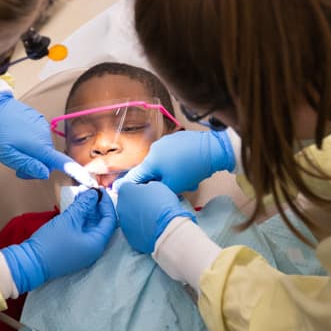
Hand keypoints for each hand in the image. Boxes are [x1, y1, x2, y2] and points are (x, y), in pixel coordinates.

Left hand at [0, 91, 72, 179]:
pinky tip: (18, 139)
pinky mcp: (38, 120)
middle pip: (48, 159)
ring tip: (15, 150)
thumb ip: (28, 165)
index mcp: (38, 145)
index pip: (61, 161)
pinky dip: (32, 143)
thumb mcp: (7, 155)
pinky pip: (40, 138)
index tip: (87, 178)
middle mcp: (44, 135)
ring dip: (33, 154)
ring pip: (44, 149)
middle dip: (37, 165)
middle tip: (18, 167)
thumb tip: (45, 172)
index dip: (74, 171)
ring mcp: (42, 126)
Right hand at [1, 189, 116, 292]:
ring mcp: (84, 251)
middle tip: (88, 191)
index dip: (106, 203)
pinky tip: (74, 207)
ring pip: (91, 227)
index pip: (110, 220)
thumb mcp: (68, 219)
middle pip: (101, 223)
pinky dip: (80, 219)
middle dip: (95, 206)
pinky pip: (82, 232)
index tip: (99, 190)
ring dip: (87, 211)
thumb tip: (94, 193)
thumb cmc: (51, 242)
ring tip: (79, 195)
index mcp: (97, 243)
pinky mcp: (75, 250)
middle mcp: (94, 249)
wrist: (30, 263)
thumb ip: (83, 205)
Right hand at [113, 130, 234, 193]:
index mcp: (150, 161)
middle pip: (150, 169)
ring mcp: (166, 142)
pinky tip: (188, 167)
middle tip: (170, 187)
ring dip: (168, 171)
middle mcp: (154, 149)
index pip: (135, 176)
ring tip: (184, 178)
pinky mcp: (177, 138)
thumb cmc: (191, 169)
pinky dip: (176, 162)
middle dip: (158, 180)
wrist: (212, 149)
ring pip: (162, 162)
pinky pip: (171, 153)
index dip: (127, 185)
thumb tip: (147, 191)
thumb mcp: (173, 186)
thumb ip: (156, 190)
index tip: (118, 190)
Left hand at [116, 181, 194, 253]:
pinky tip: (151, 228)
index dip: (137, 189)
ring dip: (137, 216)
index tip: (146, 192)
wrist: (166, 228)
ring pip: (129, 217)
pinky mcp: (129, 237)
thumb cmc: (162, 204)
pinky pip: (134, 230)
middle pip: (126, 202)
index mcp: (125, 191)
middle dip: (136, 203)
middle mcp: (120, 207)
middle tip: (150, 205)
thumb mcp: (157, 186)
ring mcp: (123, 223)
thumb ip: (146, 187)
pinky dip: (140, 229)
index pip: (127, 186)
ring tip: (151, 218)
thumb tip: (145, 190)